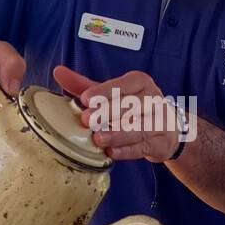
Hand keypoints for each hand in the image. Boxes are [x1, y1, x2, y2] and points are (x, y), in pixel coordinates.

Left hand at [53, 64, 181, 162]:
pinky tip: (112, 152)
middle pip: (131, 105)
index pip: (123, 84)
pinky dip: (127, 150)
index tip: (86, 99)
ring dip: (117, 133)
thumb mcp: (111, 93)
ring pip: (139, 127)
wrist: (166, 128)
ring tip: (98, 139)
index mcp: (140, 82)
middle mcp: (153, 98)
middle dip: (108, 112)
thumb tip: (58, 72)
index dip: (104, 91)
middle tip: (88, 120)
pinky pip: (143, 146)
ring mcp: (160, 120)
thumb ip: (85, 85)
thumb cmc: (133, 107)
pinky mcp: (162, 141)